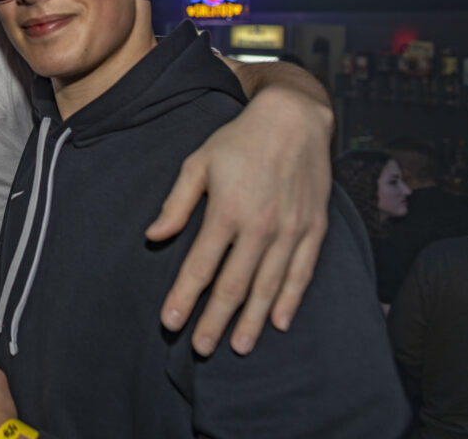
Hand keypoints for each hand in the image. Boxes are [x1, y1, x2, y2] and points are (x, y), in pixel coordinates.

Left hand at [147, 85, 331, 354]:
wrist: (294, 118)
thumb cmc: (238, 141)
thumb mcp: (197, 163)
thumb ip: (176, 204)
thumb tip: (153, 237)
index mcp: (227, 211)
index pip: (200, 266)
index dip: (183, 297)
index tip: (169, 322)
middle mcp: (260, 226)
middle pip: (234, 285)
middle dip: (214, 320)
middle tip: (200, 347)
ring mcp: (290, 230)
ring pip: (269, 286)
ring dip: (251, 320)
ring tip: (236, 346)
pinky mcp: (314, 228)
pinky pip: (302, 272)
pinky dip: (290, 299)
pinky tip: (279, 322)